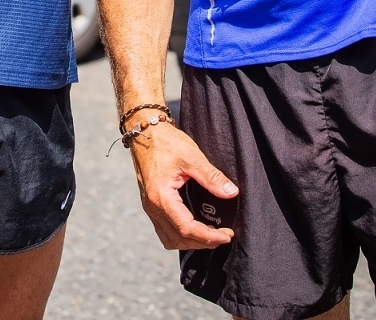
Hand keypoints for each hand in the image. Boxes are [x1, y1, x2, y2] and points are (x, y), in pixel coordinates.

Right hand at [128, 123, 238, 249]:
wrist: (144, 132)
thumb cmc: (165, 142)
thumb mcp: (192, 156)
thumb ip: (211, 176)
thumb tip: (231, 192)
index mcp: (161, 197)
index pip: (186, 228)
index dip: (208, 236)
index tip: (227, 235)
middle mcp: (152, 207)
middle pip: (177, 238)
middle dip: (202, 242)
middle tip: (224, 236)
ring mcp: (149, 207)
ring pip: (169, 239)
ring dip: (190, 242)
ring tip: (211, 235)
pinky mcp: (151, 204)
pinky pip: (164, 230)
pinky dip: (180, 235)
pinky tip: (195, 227)